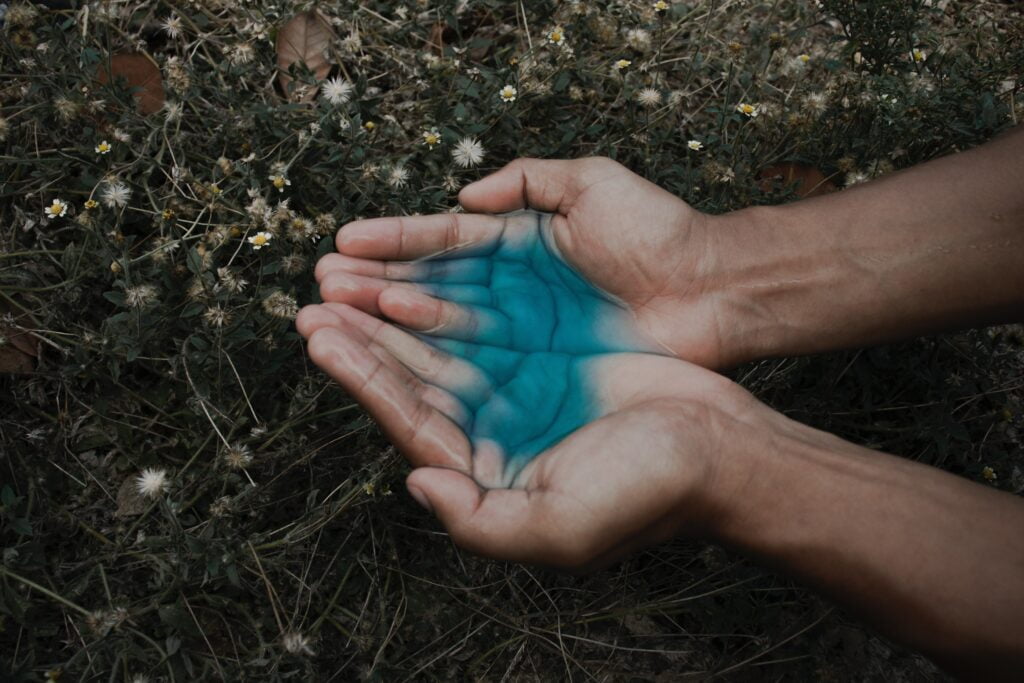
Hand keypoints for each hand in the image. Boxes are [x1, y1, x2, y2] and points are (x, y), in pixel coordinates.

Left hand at [296, 302, 761, 568]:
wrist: (722, 450)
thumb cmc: (647, 493)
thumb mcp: (561, 528)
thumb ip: (478, 518)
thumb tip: (413, 481)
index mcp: (486, 478)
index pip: (408, 424)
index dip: (362, 381)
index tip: (321, 338)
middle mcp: (493, 435)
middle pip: (413, 382)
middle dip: (362, 340)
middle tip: (315, 299)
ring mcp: (519, 394)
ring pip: (441, 348)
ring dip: (393, 316)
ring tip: (347, 280)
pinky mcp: (545, 359)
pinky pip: (484, 323)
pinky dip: (448, 300)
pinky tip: (416, 274)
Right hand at [315, 158, 739, 367]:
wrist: (711, 292)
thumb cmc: (658, 232)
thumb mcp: (592, 182)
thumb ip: (530, 180)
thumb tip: (467, 192)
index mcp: (518, 240)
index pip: (442, 238)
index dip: (392, 240)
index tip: (342, 245)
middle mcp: (510, 287)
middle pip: (428, 284)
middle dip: (372, 286)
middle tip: (319, 291)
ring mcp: (521, 329)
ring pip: (439, 325)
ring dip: (386, 323)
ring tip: (334, 321)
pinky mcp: (537, 367)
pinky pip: (473, 362)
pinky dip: (430, 359)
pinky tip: (389, 357)